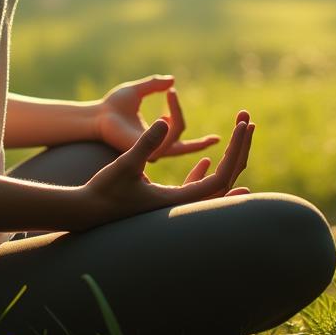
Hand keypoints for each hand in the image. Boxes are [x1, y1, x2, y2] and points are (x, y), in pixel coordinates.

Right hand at [77, 112, 254, 229]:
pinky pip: (196, 188)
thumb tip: (165, 122)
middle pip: (227, 178)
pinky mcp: (167, 202)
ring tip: (240, 137)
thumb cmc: (104, 191)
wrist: (86, 212)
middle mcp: (185, 207)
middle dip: (240, 148)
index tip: (244, 125)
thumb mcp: (126, 164)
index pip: (223, 175)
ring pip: (215, 183)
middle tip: (248, 121)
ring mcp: (178, 206)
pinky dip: (205, 173)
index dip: (236, 149)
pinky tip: (207, 158)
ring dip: (228, 158)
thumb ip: (147, 143)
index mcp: (182, 201)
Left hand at [94, 75, 220, 162]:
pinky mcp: (145, 150)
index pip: (180, 139)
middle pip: (184, 143)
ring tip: (169, 93)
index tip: (176, 95)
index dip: (196, 138)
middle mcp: (154, 146)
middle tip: (194, 113)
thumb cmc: (112, 105)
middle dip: (202, 143)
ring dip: (177, 112)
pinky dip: (171, 121)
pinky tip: (165, 109)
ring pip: (177, 134)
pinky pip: (167, 138)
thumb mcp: (137, 91)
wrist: (97, 114)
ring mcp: (150, 150)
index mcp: (155, 136)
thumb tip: (172, 81)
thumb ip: (154, 85)